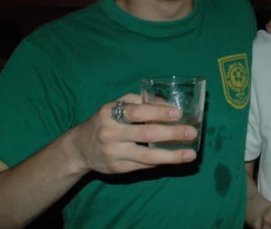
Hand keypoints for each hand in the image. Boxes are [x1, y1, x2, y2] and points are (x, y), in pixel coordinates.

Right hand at [66, 93, 196, 175]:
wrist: (79, 148)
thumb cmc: (105, 121)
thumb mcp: (116, 105)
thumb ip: (140, 101)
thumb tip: (168, 103)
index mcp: (110, 113)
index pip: (137, 112)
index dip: (158, 112)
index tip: (178, 113)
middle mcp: (111, 133)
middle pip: (146, 134)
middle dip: (172, 134)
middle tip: (191, 132)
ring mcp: (114, 153)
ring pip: (147, 157)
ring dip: (172, 156)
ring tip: (190, 154)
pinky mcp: (118, 168)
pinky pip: (143, 166)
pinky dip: (160, 162)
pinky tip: (175, 159)